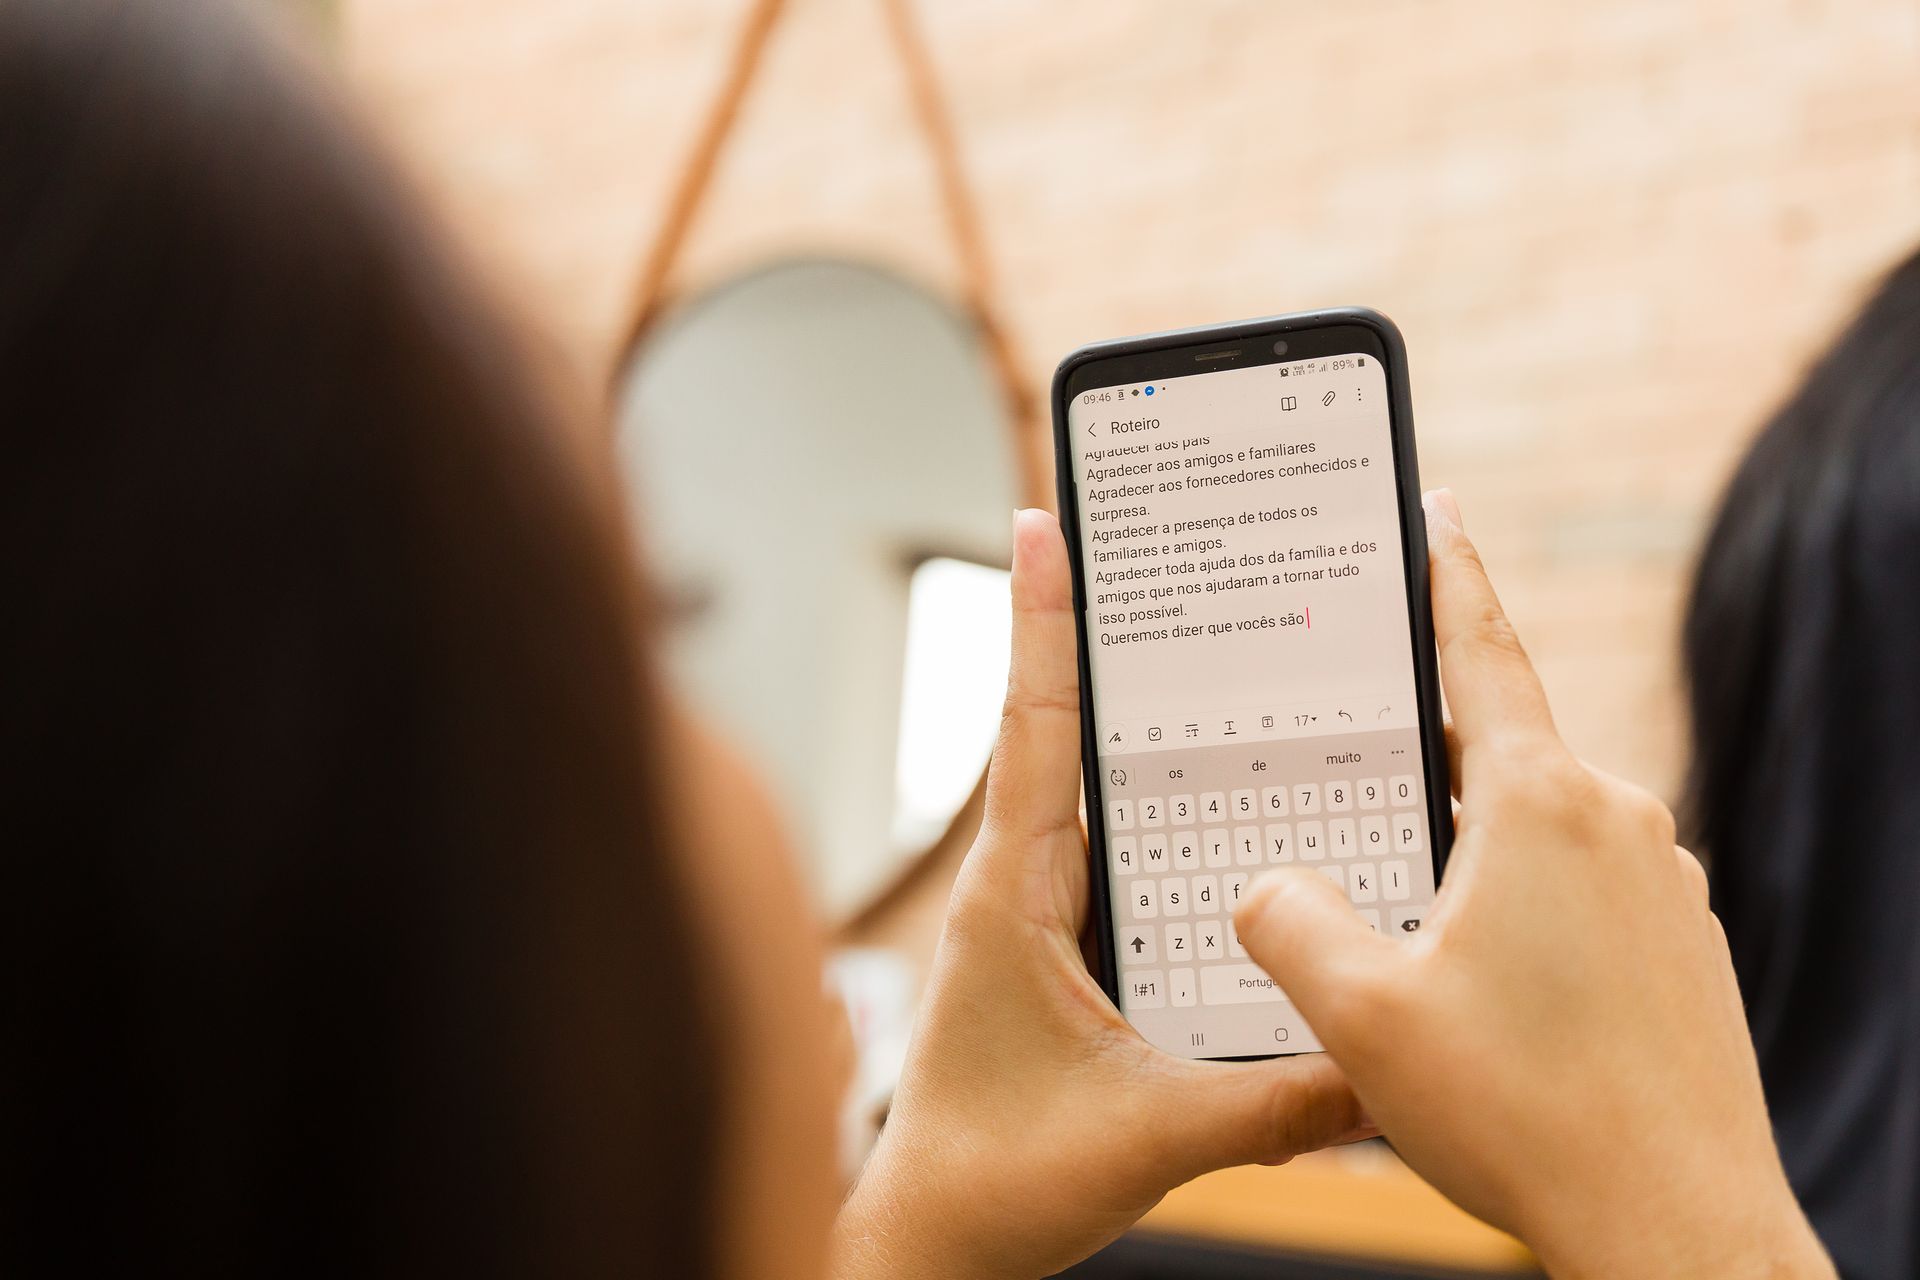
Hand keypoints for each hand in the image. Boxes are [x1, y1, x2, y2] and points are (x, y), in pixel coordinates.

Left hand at [832, 509, 1372, 1279]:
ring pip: (1094, 795)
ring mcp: (1036, 916)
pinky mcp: (1058, 952)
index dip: (1043, 622)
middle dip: (1108, 642)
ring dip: (1139, 729)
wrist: (933, 1244)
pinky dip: (1156, 817)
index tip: (1042, 522)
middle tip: (1162, 554)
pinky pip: (1113, 858)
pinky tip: (1221, 813)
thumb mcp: (1147, 1138)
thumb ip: (1272, 1101)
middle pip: (1067, 734)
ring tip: (1213, 657)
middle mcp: (1020, 886)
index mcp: (1014, 895)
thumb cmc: (995, 1180)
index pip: (1033, 729)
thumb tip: (1382, 1068)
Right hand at [1233, 491, 1832, 1279]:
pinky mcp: (1681, 951)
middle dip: (1416, 767)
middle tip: (1343, 787)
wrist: (1676, 1230)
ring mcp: (1664, 888)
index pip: (1483, 654)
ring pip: (1534, 836)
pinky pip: (1580, 897)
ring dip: (1465, 859)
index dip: (1447, 576)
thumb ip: (1287, 919)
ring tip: (1401, 933)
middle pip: (1494, 754)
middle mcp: (1619, 823)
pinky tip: (1478, 996)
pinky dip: (1520, 916)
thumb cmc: (1526, 1115)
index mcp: (1541, 804)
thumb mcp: (1359, 1013)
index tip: (1436, 511)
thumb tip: (1272, 886)